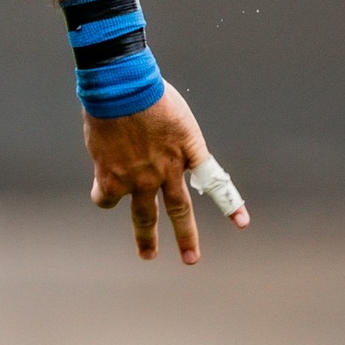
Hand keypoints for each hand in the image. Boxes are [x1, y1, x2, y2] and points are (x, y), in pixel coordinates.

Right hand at [85, 85, 251, 263]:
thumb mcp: (176, 118)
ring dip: (146, 239)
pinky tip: (102, 193)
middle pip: (180, 211)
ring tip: (148, 254)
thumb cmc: (148, 91)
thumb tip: (160, 163)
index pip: (214, 182)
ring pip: (144, 217)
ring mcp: (139, 178)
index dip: (230, 204)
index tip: (242, 224)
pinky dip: (104, 197)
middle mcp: (167, 170)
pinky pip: (106, 200)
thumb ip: (173, 145)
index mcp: (188, 151)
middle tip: (191, 259)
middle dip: (187, 238)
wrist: (121, 85)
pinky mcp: (112, 179)